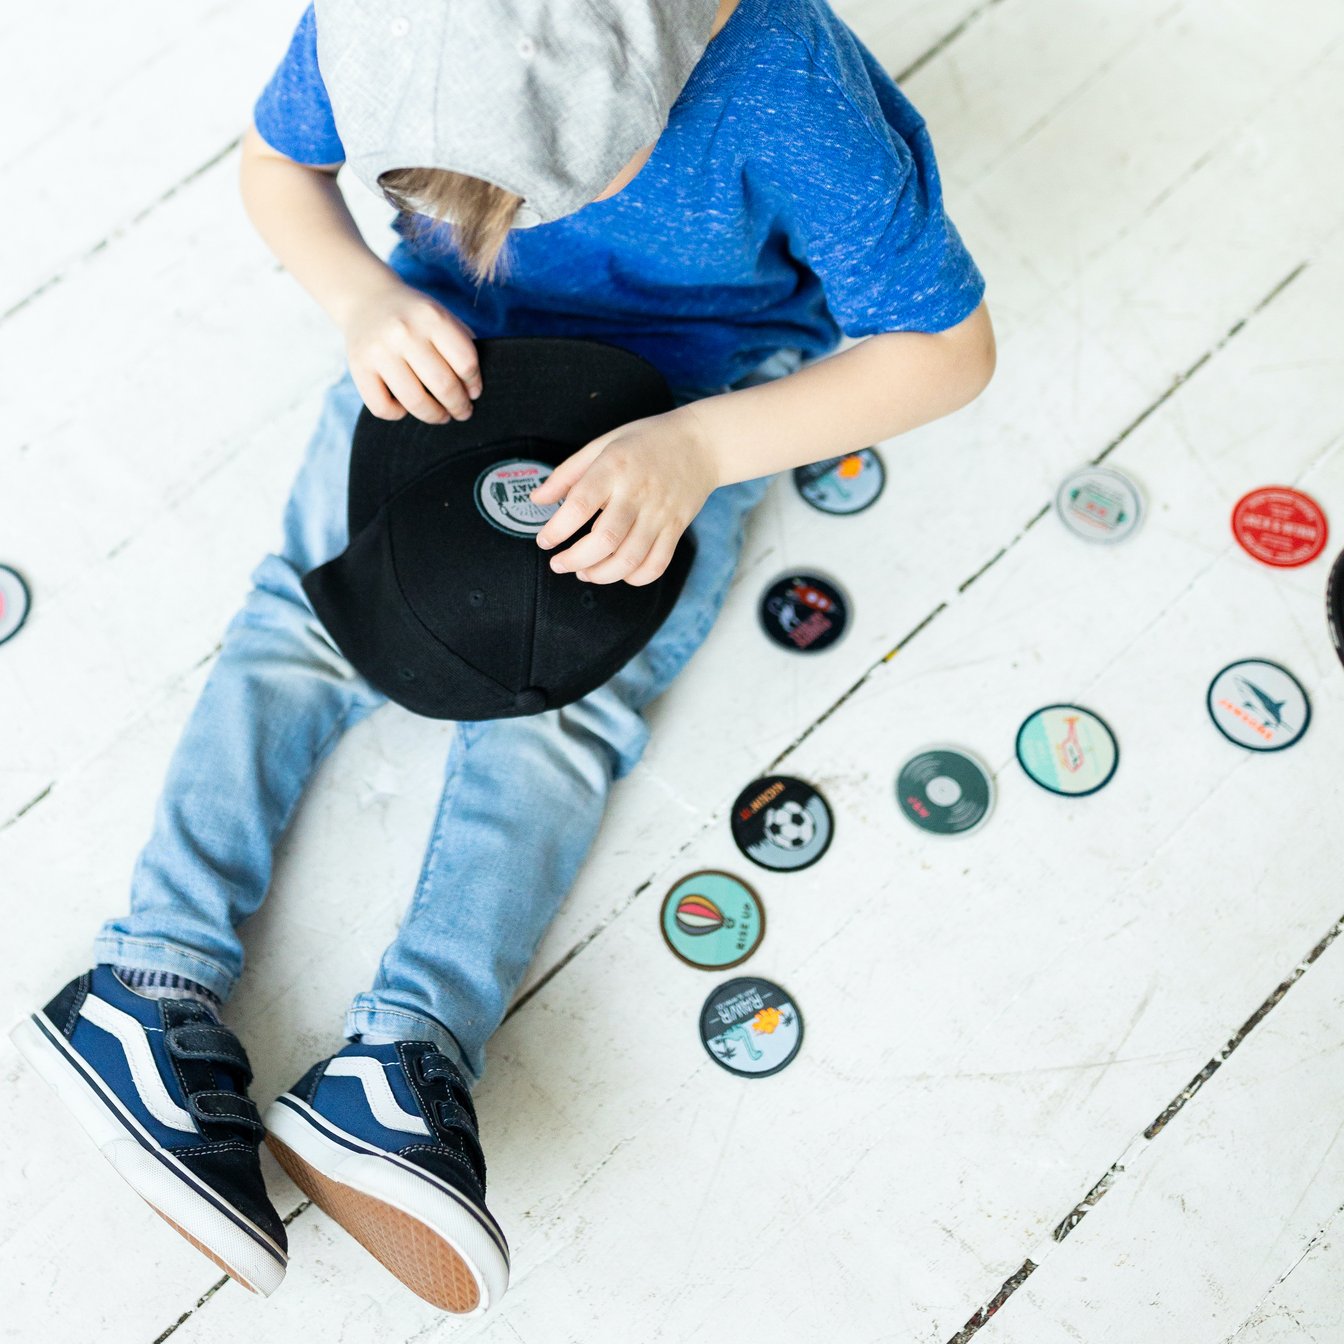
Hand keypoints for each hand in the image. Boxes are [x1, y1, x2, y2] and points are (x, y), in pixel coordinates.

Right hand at [339, 278, 482, 423]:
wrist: (366, 298)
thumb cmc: (414, 317)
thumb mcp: (441, 316)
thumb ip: (461, 345)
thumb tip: (473, 390)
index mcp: (431, 316)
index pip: (466, 362)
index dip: (474, 384)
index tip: (473, 393)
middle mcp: (403, 331)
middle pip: (444, 386)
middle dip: (459, 406)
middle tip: (462, 412)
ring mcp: (378, 350)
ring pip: (415, 402)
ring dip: (434, 416)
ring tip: (441, 415)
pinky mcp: (358, 367)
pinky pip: (383, 408)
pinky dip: (398, 414)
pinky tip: (405, 406)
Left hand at [530, 408, 721, 584]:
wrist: (701, 442)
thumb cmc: (646, 441)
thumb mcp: (603, 444)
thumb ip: (567, 474)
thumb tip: (537, 500)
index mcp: (614, 468)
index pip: (581, 505)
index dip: (557, 529)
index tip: (544, 541)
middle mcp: (638, 493)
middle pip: (605, 540)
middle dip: (575, 560)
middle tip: (559, 564)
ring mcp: (660, 513)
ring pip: (629, 559)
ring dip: (601, 574)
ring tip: (584, 572)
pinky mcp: (676, 528)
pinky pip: (656, 564)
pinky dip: (634, 578)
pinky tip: (618, 572)